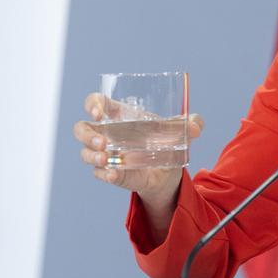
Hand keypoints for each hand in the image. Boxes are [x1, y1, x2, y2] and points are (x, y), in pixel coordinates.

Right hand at [72, 92, 203, 196]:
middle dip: (86, 135)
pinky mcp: (111, 173)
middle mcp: (107, 134)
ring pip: (85, 153)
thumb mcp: (179, 131)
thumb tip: (196, 126)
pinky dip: (105, 174)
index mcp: (119, 116)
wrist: (169, 174)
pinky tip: (113, 174)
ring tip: (106, 158)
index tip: (98, 112)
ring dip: (92, 155)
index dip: (92, 104)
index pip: (96, 103)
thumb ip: (191, 124)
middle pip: (81, 129)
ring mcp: (107, 155)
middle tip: (102, 142)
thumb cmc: (166, 143)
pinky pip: (100, 173)